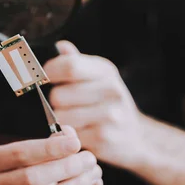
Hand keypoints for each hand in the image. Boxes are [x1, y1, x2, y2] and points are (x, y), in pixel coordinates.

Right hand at [0, 126, 102, 184]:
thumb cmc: (16, 170)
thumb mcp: (24, 154)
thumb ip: (47, 142)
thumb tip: (70, 135)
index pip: (20, 153)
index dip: (49, 148)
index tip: (75, 142)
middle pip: (32, 178)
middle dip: (65, 167)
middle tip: (89, 158)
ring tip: (95, 171)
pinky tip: (94, 184)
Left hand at [44, 41, 142, 168]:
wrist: (137, 136)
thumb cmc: (108, 103)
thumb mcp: (98, 78)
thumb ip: (76, 62)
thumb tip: (60, 46)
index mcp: (105, 70)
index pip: (69, 65)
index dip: (50, 72)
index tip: (47, 78)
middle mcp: (111, 90)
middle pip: (58, 95)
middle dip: (55, 102)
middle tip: (67, 105)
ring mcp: (110, 115)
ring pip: (61, 117)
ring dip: (61, 121)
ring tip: (75, 120)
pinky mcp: (104, 138)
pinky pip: (69, 136)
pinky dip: (69, 137)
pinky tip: (82, 134)